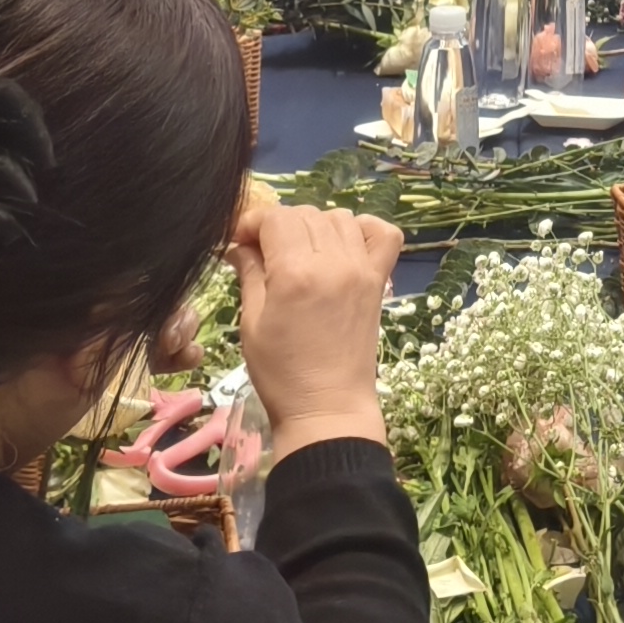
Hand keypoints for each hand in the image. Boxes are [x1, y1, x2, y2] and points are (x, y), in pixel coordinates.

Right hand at [230, 191, 403, 454]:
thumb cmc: (281, 373)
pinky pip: (383, 235)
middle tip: (264, 253)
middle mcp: (333, 262)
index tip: (241, 243)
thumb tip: (239, 244)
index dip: (253, 222)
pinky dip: (363, 229)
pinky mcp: (379, 281)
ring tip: (300, 253)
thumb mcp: (252, 323)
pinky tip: (343, 247)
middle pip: (306, 214)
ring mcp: (361, 269)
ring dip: (315, 226)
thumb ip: (249, 274)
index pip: (276, 217)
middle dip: (279, 226)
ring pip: (339, 218)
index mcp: (296, 273)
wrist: (328, 408)